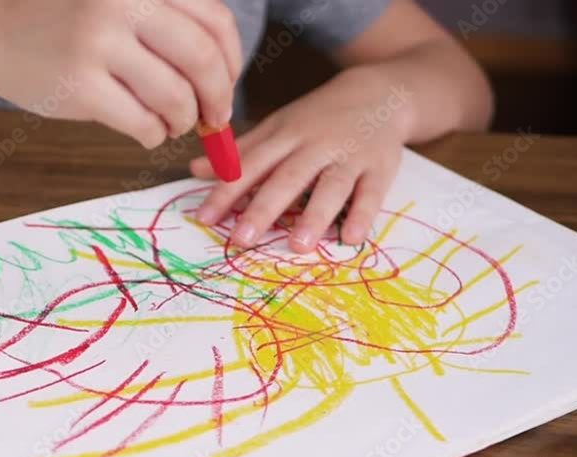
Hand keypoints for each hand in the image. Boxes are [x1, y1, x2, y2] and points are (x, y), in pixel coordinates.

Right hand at [0, 0, 241, 147]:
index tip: (227, 84)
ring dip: (184, 121)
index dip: (232, 60)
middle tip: (215, 118)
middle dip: (218, 98)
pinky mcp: (80, 86)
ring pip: (175, 97)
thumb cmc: (63, 21)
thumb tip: (224, 74)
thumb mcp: (119, 1)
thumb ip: (165, 20)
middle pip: (202, 61)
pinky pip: (141, 123)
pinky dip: (154, 135)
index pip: (213, 21)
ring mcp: (99, 45)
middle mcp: (124, 3)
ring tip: (173, 124)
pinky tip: (148, 133)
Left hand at [191, 68, 411, 252]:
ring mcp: (351, 156)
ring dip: (315, 216)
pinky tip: (351, 239)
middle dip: (263, 209)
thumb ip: (241, 152)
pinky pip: (372, 194)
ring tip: (297, 246)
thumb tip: (194, 170)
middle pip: (287, 178)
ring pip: (331, 187)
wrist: (382, 91)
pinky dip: (363, 215)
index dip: (226, 192)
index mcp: (286, 135)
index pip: (250, 166)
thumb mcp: (279, 126)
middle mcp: (316, 145)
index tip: (203, 218)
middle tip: (241, 240)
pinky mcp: (381, 168)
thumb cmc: (320, 116)